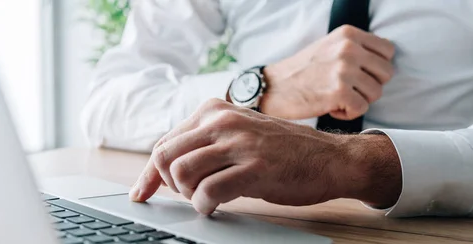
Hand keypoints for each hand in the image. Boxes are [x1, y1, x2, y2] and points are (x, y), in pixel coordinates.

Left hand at [129, 99, 401, 213]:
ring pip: (181, 174)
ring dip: (188, 195)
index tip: (142, 193)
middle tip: (189, 194)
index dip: (149, 173)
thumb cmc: (283, 152)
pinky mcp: (254, 168)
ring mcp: (239, 143)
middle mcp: (223, 121)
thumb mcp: (239, 135)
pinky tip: (216, 206)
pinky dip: (205, 206)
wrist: (330, 158)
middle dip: (168, 184)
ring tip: (207, 198)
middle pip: (164, 157)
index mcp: (215, 110)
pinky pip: (207, 192)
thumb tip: (162, 169)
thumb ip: (205, 144)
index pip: (165, 142)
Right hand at [261, 25, 394, 119]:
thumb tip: (385, 60)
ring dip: (358, 100)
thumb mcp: (330, 46)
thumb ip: (357, 48)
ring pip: (376, 93)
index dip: (376, 67)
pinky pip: (362, 108)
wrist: (274, 87)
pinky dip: (348, 113)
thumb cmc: (303, 71)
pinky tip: (331, 107)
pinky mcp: (339, 92)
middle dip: (370, 85)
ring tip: (337, 97)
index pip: (388, 50)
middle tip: (349, 89)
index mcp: (348, 34)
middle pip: (386, 73)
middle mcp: (348, 48)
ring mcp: (344, 70)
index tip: (359, 75)